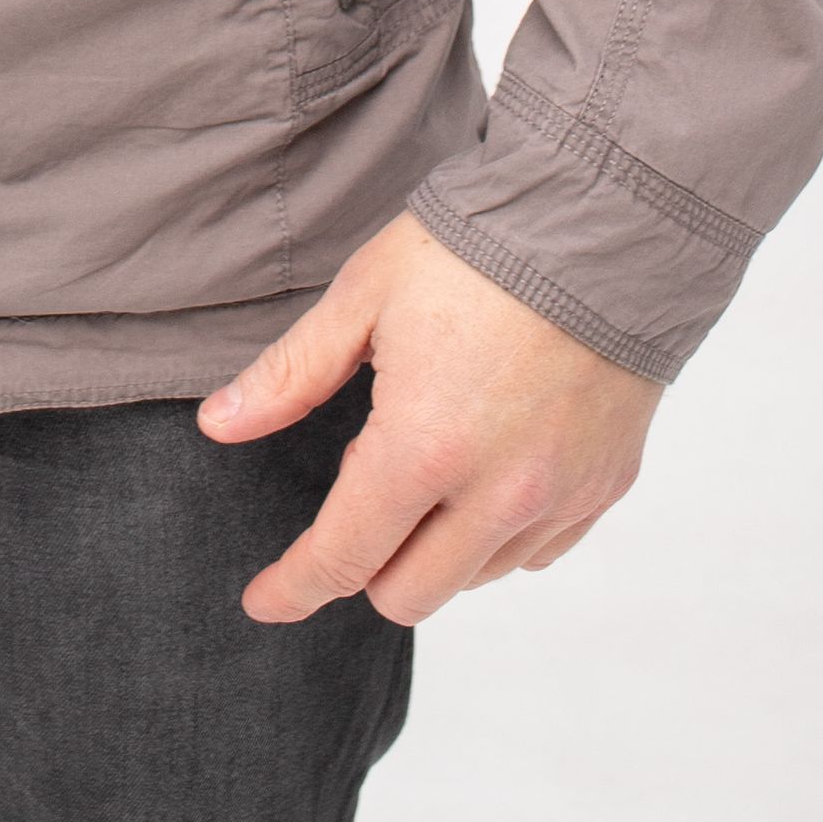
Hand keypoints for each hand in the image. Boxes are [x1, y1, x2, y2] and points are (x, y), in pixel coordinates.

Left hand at [198, 209, 659, 621]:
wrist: (604, 221)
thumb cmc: (475, 249)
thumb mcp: (365, 296)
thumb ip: (290, 374)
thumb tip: (218, 424)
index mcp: (423, 449)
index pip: (343, 559)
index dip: (294, 588)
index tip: (264, 601)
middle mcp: (495, 496)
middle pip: (408, 595)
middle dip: (366, 565)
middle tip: (358, 498)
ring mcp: (557, 498)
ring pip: (473, 577)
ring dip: (435, 549)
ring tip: (429, 465)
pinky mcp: (603, 487)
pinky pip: (535, 551)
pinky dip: (499, 534)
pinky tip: (486, 472)